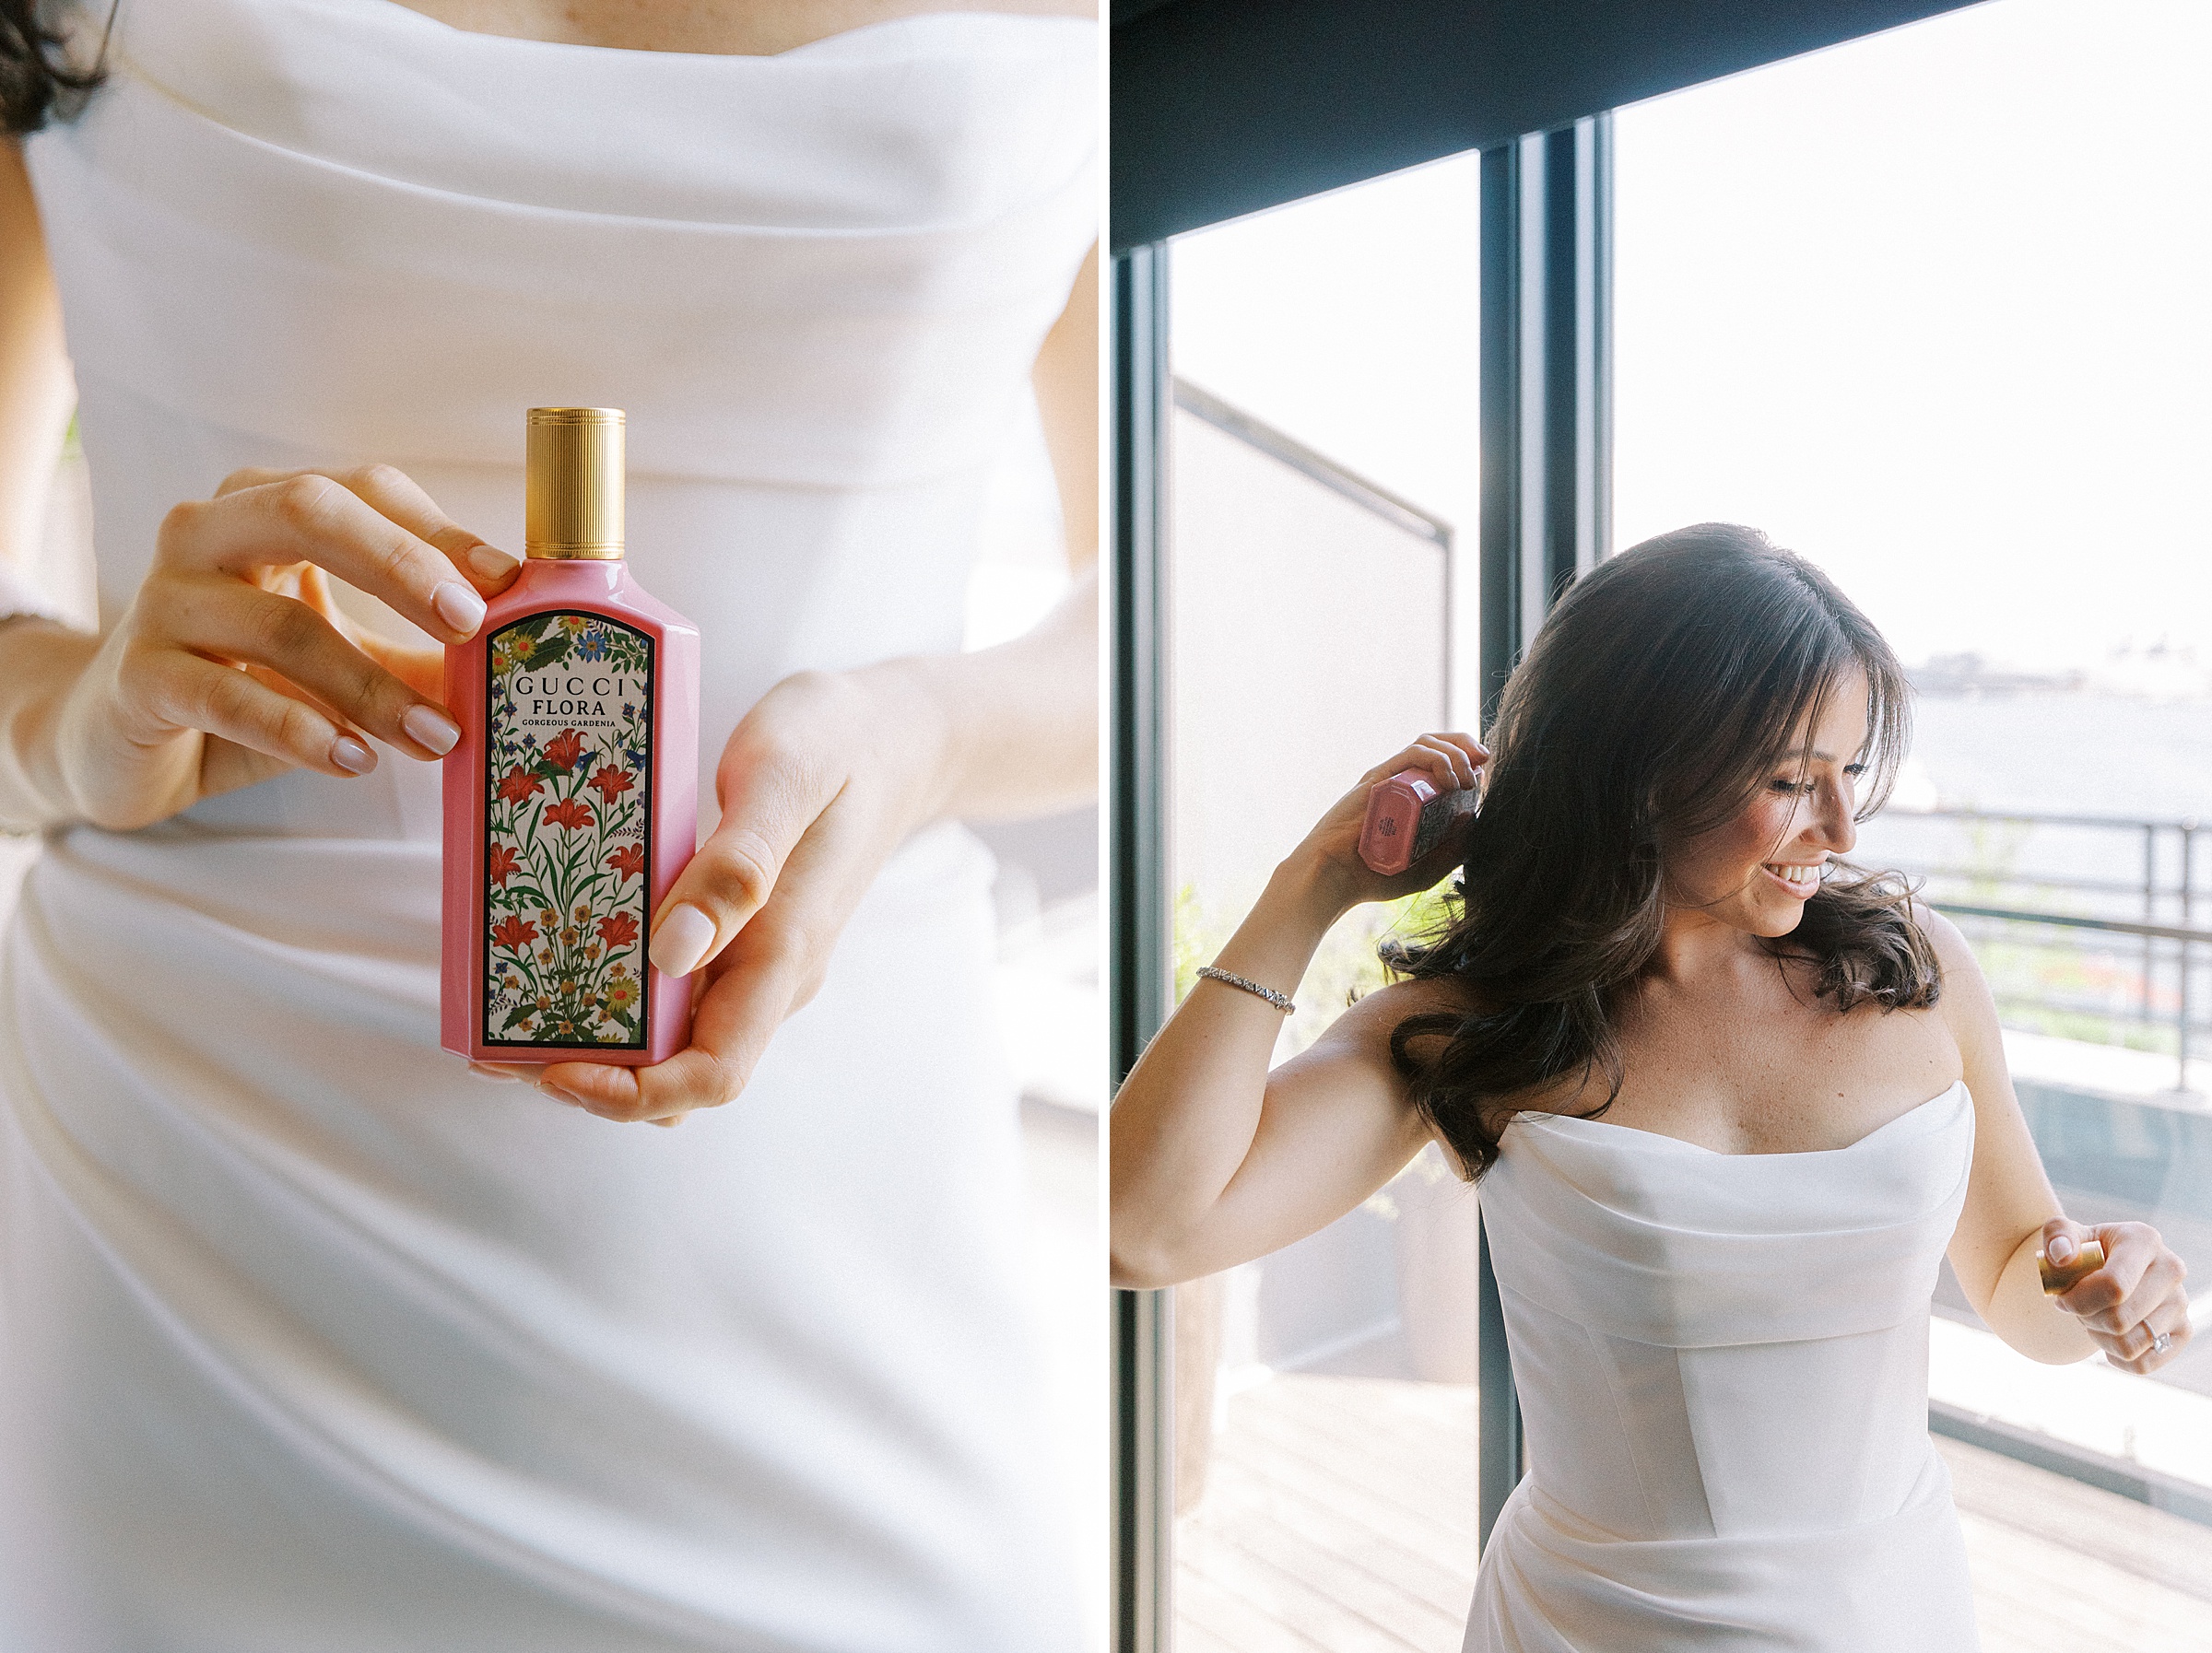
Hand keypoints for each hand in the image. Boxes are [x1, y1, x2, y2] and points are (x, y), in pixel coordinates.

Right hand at [51, 465, 518, 829]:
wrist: (116, 738)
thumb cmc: (244, 681)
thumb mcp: (340, 657)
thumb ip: (418, 651)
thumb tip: (519, 659)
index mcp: (265, 506)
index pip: (365, 488)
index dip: (439, 531)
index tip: (508, 579)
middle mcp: (208, 532)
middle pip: (313, 513)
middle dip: (403, 565)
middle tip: (472, 626)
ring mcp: (165, 599)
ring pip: (283, 623)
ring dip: (373, 687)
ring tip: (437, 737)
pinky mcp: (139, 675)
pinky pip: (229, 696)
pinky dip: (301, 730)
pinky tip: (355, 759)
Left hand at [500, 665, 951, 1124]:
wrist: (896, 734)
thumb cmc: (841, 742)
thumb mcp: (786, 776)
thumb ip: (737, 863)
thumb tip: (671, 954)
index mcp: (784, 954)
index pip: (713, 1073)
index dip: (631, 1092)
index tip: (554, 1066)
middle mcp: (767, 975)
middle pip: (674, 1070)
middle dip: (585, 1072)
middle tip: (491, 1034)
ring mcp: (750, 958)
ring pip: (666, 1034)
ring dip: (586, 1034)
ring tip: (500, 994)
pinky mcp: (732, 931)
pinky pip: (665, 984)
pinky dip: (603, 981)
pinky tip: (549, 940)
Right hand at [1284, 733, 1486, 918]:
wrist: (1335, 879)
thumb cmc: (1374, 877)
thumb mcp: (1427, 870)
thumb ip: (1452, 850)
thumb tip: (1472, 817)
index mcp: (1411, 799)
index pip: (1443, 764)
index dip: (1468, 761)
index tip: (1484, 775)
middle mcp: (1400, 782)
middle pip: (1437, 744)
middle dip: (1466, 745)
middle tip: (1483, 762)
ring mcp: (1388, 778)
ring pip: (1427, 743)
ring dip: (1455, 752)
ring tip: (1466, 780)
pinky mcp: (1377, 778)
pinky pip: (1411, 755)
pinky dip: (1437, 759)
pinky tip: (1450, 780)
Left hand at [2042, 1218, 2192, 1373]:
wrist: (2105, 1269)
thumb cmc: (2082, 1252)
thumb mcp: (2064, 1235)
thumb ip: (2056, 1234)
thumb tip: (2061, 1255)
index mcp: (2144, 1240)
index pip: (2113, 1286)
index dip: (2078, 1300)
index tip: (2061, 1298)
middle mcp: (2172, 1270)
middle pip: (2119, 1320)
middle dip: (2086, 1318)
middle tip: (2078, 1307)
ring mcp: (2181, 1303)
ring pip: (2129, 1345)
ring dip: (2099, 1337)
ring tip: (2093, 1318)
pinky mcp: (2183, 1331)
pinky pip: (2142, 1364)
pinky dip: (2116, 1357)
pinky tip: (2109, 1335)